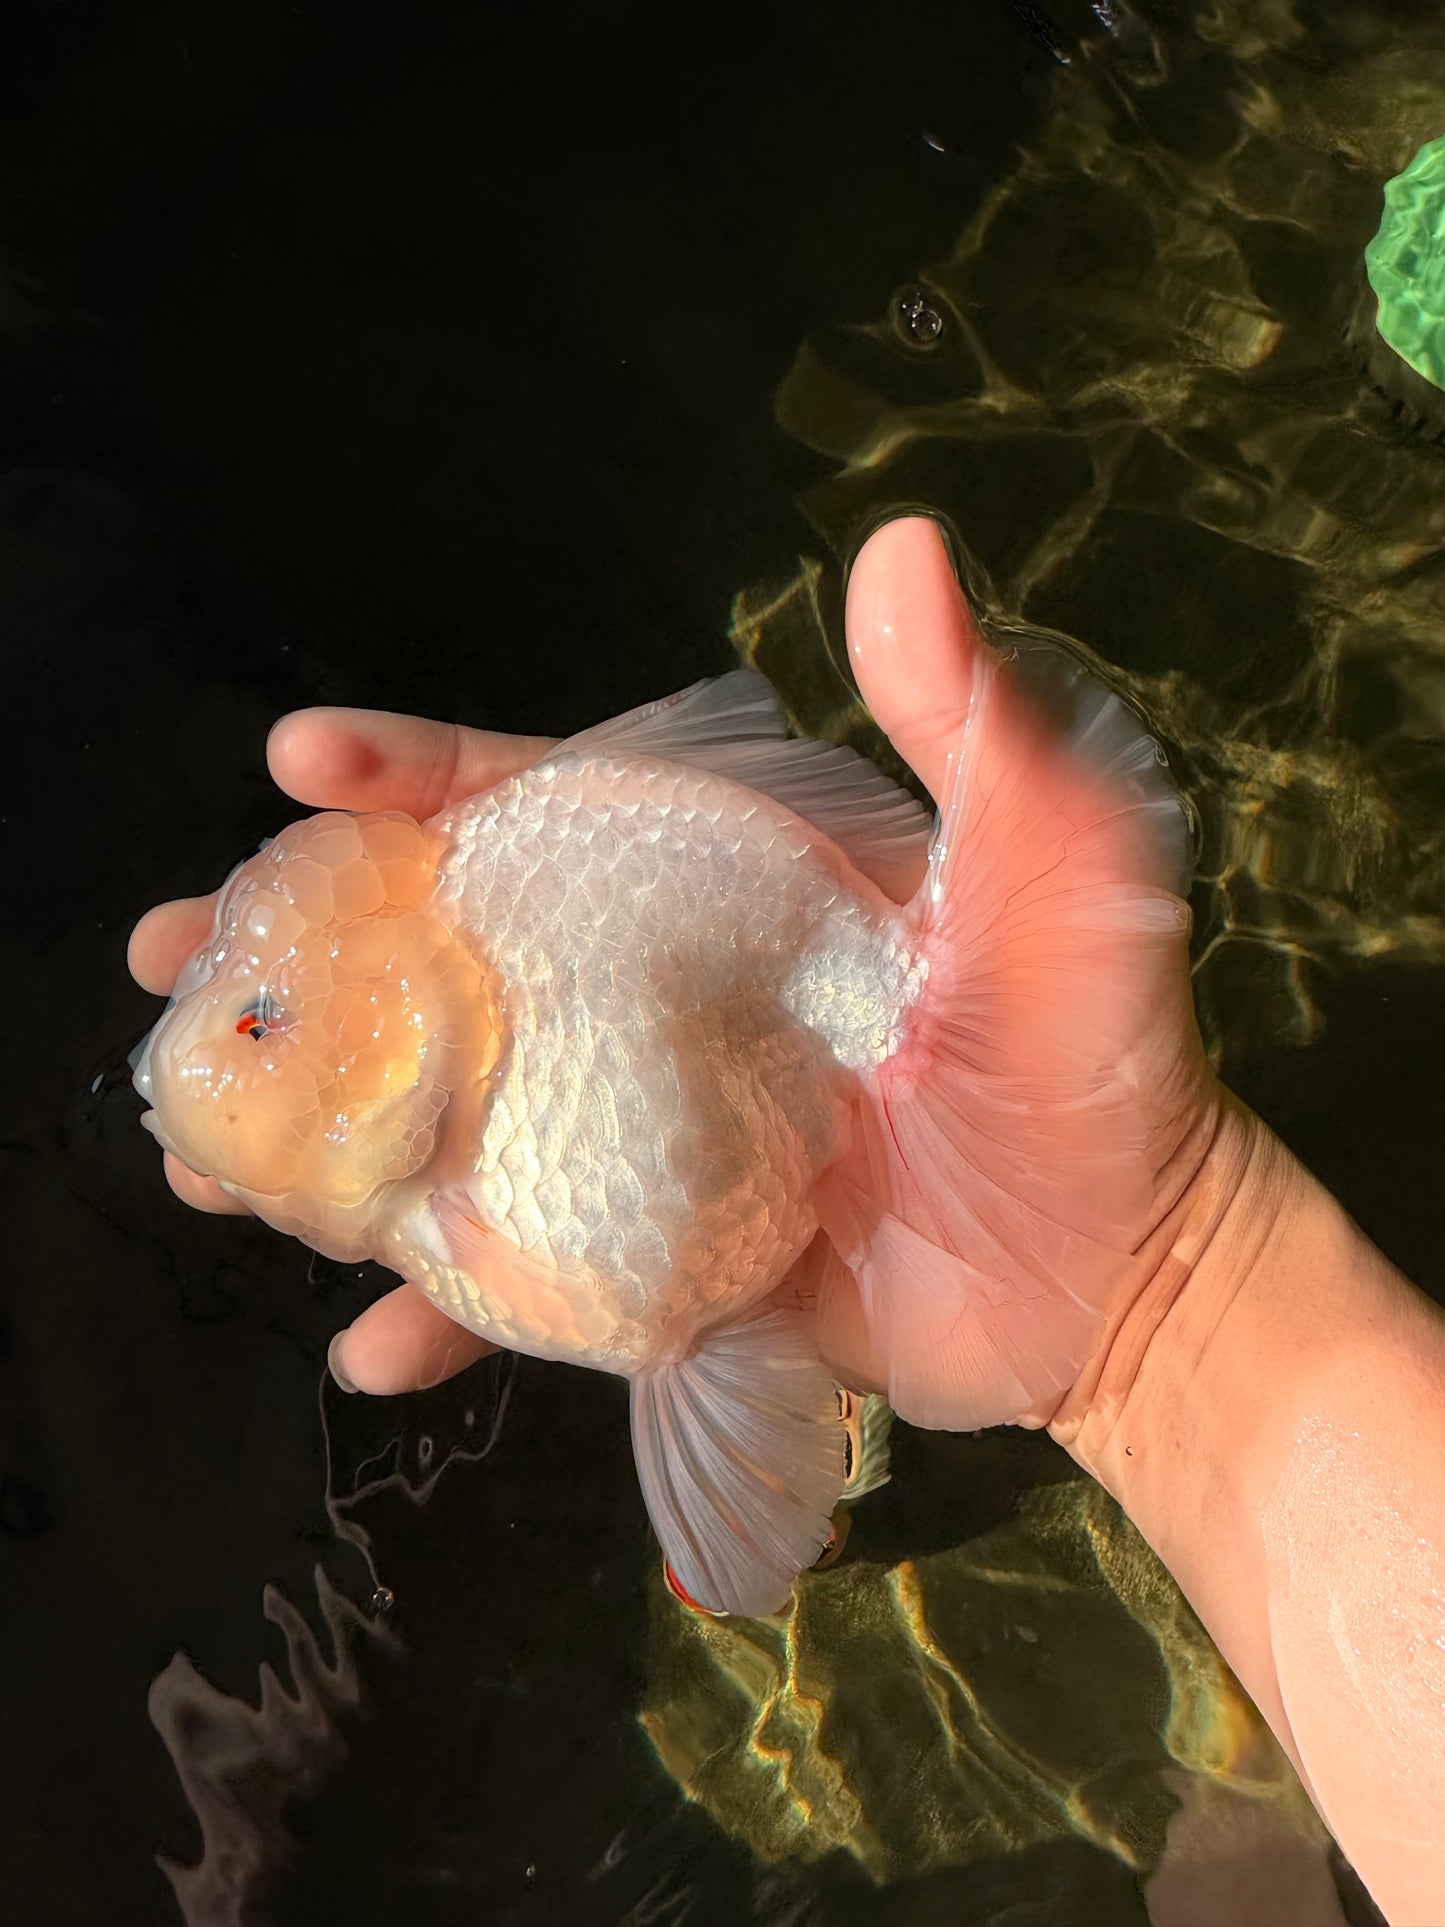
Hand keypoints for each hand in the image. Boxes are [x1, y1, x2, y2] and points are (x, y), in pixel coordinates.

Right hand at [130, 516, 1218, 1416]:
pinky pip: (527, 1277)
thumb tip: (899, 552)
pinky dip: (448, 1309)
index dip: (428, 777)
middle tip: (173, 963)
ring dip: (326, 1132)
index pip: (556, 805)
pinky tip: (368, 1345)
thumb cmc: (1100, 1061)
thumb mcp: (1062, 878)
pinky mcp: (661, 1259)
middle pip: (454, 958)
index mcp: (729, 888)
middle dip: (308, 952)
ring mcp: (649, 1134)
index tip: (302, 762)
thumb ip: (982, 732)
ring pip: (455, 1115)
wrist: (1125, 1275)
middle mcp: (663, 998)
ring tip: (203, 1150)